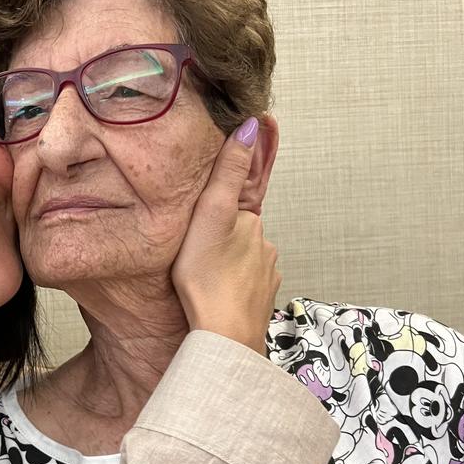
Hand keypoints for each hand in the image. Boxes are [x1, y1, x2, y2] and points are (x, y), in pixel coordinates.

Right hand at [171, 117, 279, 354]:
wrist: (223, 337)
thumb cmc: (208, 278)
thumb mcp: (211, 215)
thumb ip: (230, 172)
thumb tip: (254, 127)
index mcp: (251, 222)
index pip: (239, 197)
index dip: (228, 192)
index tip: (220, 193)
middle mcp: (265, 246)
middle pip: (241, 229)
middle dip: (224, 231)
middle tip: (196, 242)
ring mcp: (266, 277)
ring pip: (244, 259)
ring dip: (228, 260)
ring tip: (203, 271)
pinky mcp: (260, 302)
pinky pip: (246, 286)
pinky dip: (234, 285)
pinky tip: (217, 293)